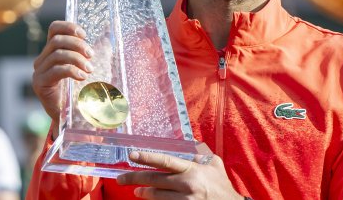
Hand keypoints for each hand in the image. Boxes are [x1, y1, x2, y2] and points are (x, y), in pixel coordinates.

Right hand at [31, 21, 93, 127]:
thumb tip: (107, 35)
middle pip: (56, 40)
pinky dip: (72, 70)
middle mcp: (42, 59)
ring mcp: (39, 72)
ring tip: (90, 69)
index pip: (54, 29)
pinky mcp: (40, 83)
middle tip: (91, 55)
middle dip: (77, 45)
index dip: (68, 27)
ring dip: (76, 59)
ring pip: (57, 54)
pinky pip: (56, 70)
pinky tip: (82, 77)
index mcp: (51, 52)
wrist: (71, 117)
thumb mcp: (88, 66)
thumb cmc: (80, 91)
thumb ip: (94, 52)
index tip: (84, 35)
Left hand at [117, 148, 242, 198]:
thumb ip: (200, 155)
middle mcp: (186, 185)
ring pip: (156, 197)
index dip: (146, 158)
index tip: (131, 155)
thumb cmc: (222, 186)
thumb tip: (189, 148)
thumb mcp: (214, 165)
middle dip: (134, 179)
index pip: (165, 161)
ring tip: (137, 191)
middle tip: (120, 178)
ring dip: (144, 193)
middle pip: (154, 181)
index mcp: (192, 170)